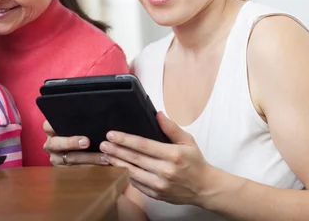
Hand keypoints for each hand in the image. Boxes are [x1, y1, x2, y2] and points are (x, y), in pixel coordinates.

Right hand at [42, 120, 108, 165]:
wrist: (78, 147)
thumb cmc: (78, 130)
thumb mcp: (75, 124)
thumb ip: (78, 120)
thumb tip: (93, 111)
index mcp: (50, 130)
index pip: (48, 125)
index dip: (55, 125)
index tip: (69, 125)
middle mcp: (50, 144)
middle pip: (56, 144)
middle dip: (71, 142)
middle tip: (87, 142)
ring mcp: (55, 158)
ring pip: (69, 159)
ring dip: (88, 158)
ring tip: (103, 156)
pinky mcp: (63, 169)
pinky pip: (77, 169)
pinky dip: (91, 166)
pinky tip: (104, 162)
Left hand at [100, 112, 214, 205]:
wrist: (205, 188)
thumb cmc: (195, 162)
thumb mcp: (187, 141)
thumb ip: (171, 128)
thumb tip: (158, 114)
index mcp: (172, 155)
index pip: (143, 145)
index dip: (125, 139)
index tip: (112, 134)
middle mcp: (165, 171)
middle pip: (135, 159)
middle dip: (116, 150)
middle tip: (103, 144)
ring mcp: (160, 185)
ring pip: (132, 172)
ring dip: (117, 163)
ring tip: (106, 155)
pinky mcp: (156, 195)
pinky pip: (137, 184)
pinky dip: (125, 175)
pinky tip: (117, 168)